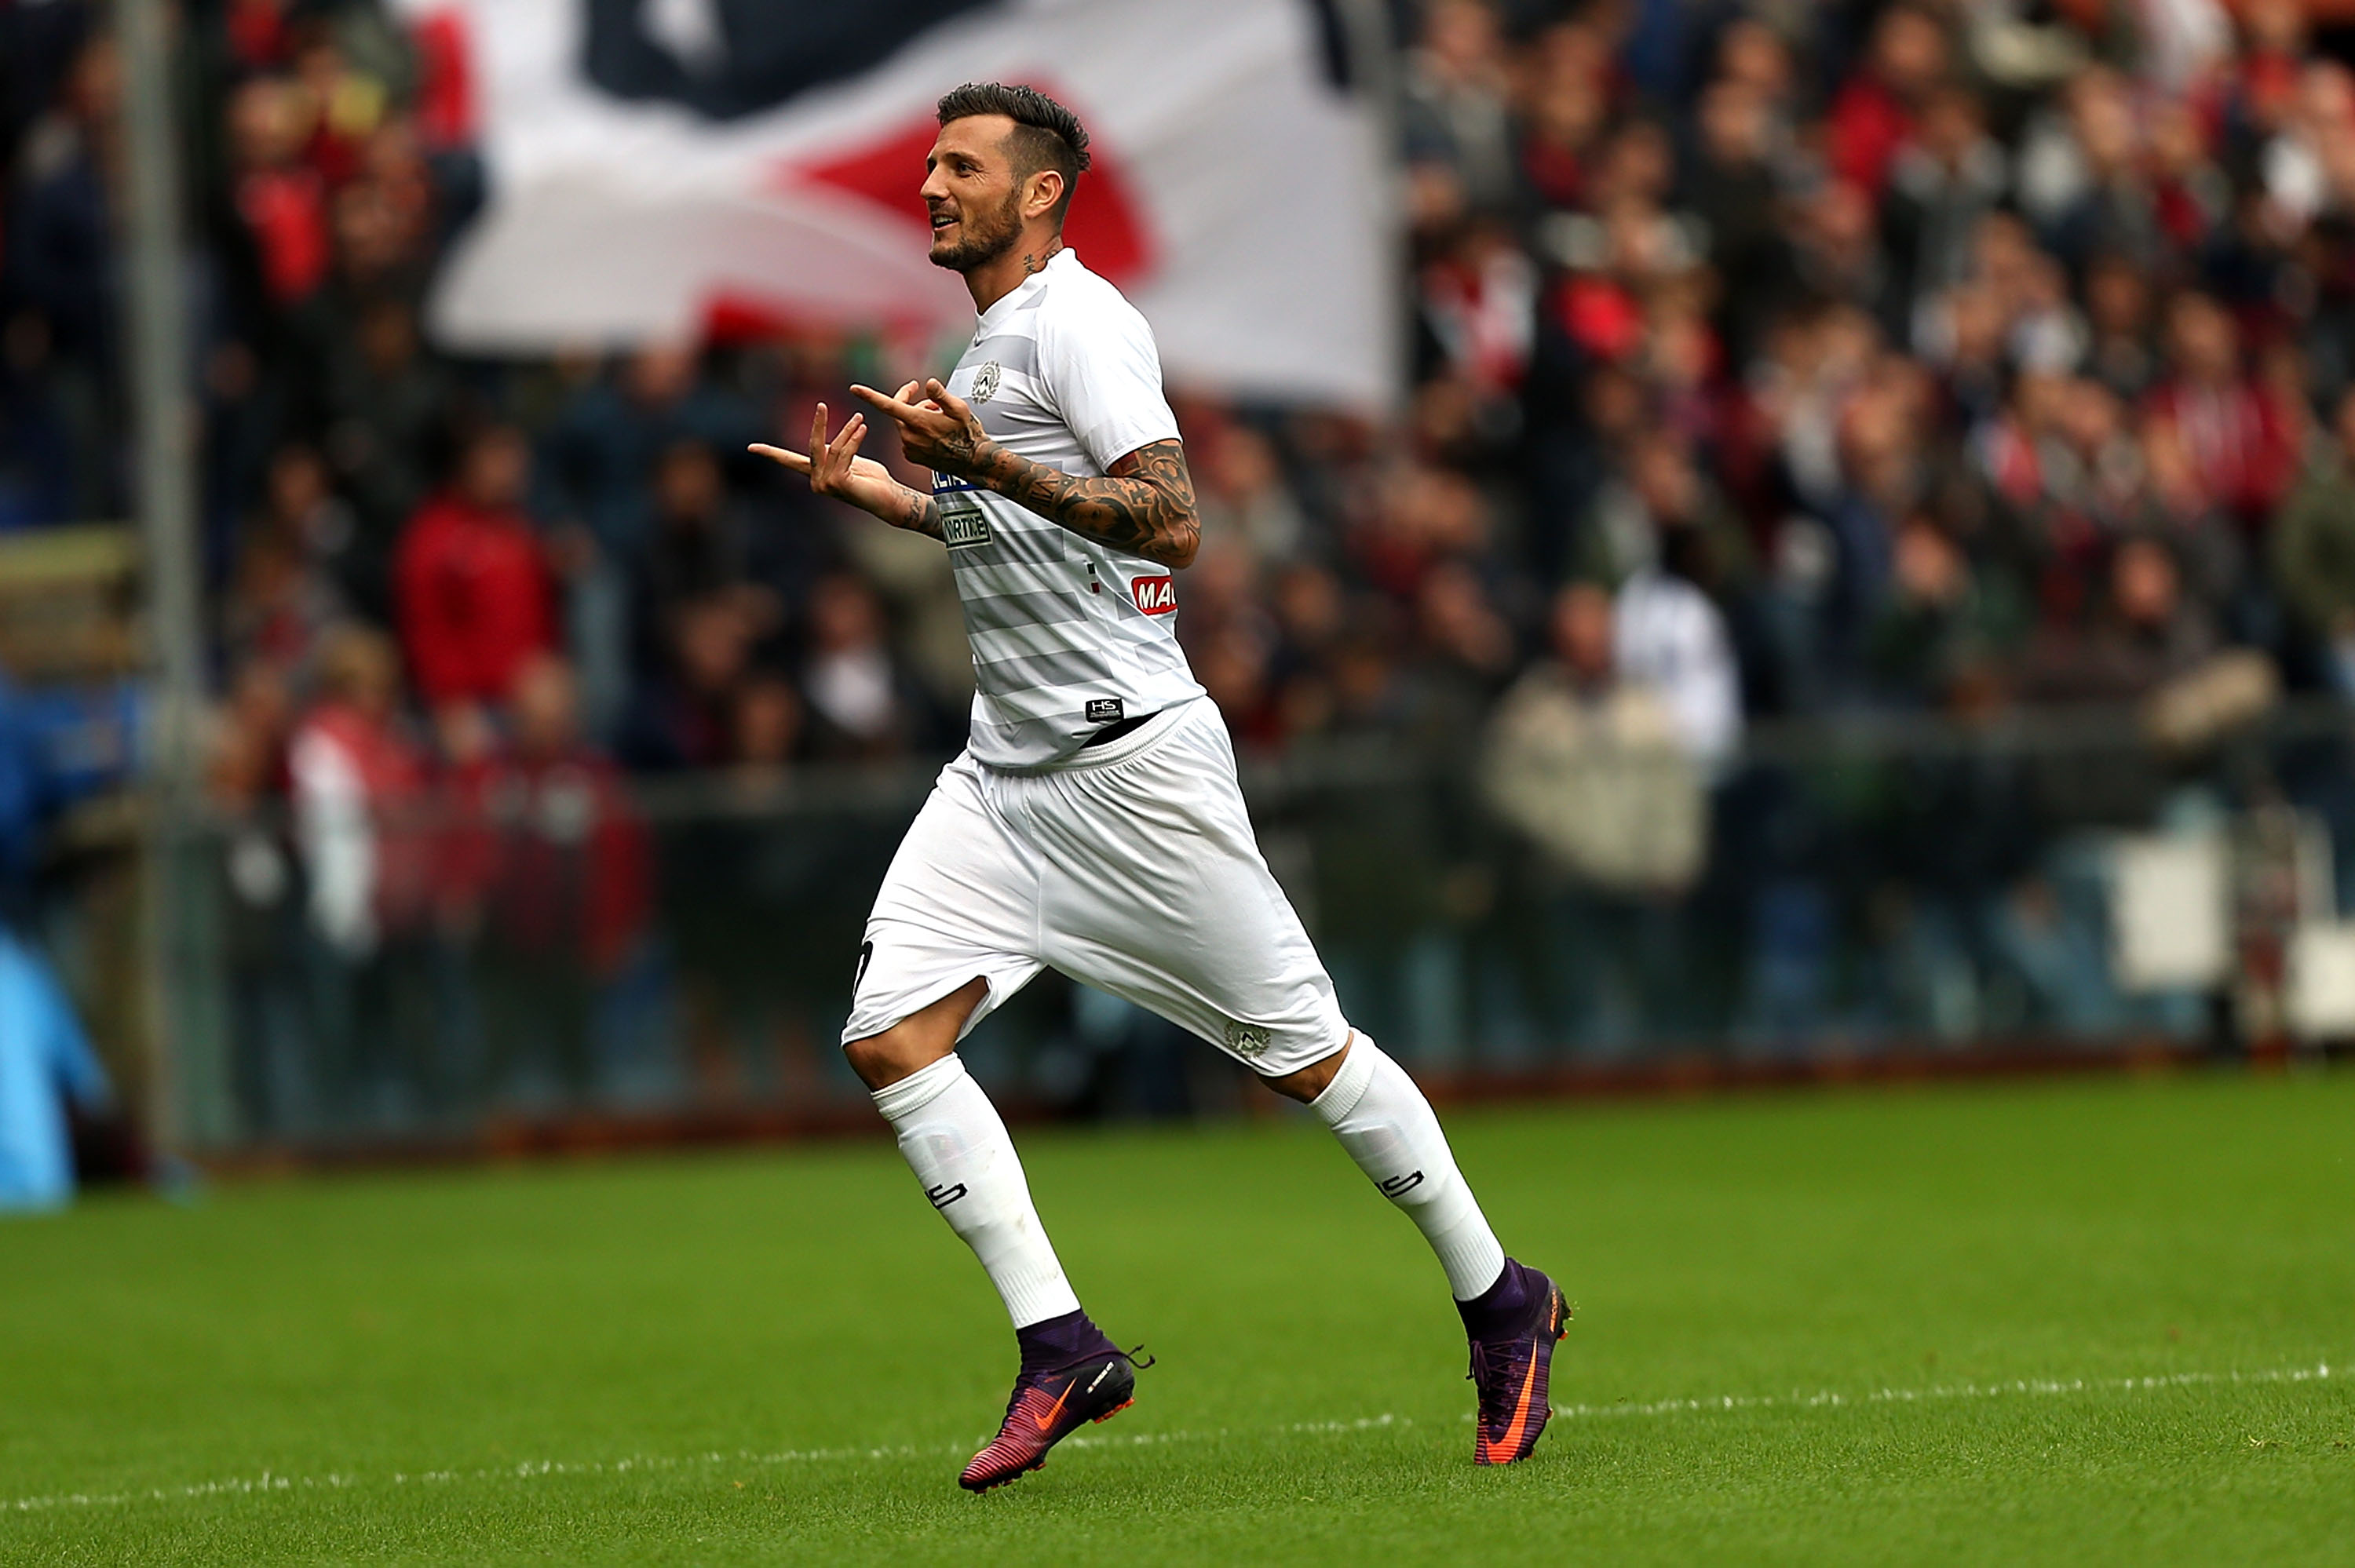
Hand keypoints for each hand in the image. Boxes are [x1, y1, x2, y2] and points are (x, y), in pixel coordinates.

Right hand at [749, 402, 916, 525]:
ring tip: (860, 418)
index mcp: (815, 476)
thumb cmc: (872, 479)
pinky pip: (844, 454)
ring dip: (847, 430)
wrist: (889, 497)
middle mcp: (816, 482)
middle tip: (822, 405)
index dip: (771, 453)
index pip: (789, 461)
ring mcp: (826, 485)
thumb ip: (833, 452)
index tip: (751, 447)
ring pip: (832, 448)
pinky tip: (863, 428)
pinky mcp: (839, 484)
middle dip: (818, 424)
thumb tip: (824, 442)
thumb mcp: (848, 460)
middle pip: (812, 447)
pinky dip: (854, 439)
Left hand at [852, 378, 990, 478]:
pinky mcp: (911, 456)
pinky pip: (909, 437)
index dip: (870, 395)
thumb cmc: (967, 434)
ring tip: (939, 421)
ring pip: (906, 424)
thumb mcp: (959, 409)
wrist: (972, 461)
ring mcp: (909, 447)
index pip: (888, 404)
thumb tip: (929, 383)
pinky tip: (934, 436)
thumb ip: (941, 395)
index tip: (854, 388)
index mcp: (917, 420)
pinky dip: (918, 432)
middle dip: (913, 402)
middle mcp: (909, 435)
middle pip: (899, 411)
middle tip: (934, 403)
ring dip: (918, 418)